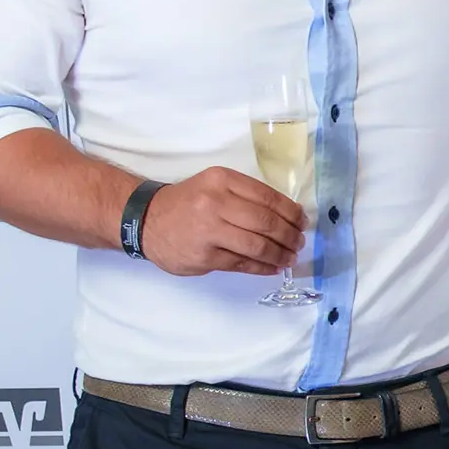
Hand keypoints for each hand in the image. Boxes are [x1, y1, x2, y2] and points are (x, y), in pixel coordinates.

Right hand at [137, 168, 304, 276]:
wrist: (145, 220)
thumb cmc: (187, 203)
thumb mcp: (214, 186)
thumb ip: (246, 196)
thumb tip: (288, 215)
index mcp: (222, 181)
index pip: (268, 197)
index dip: (291, 213)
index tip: (303, 222)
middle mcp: (216, 203)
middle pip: (266, 222)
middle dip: (290, 235)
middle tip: (299, 242)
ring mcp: (209, 231)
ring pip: (258, 245)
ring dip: (280, 254)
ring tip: (290, 257)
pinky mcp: (205, 256)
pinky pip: (243, 263)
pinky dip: (263, 267)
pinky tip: (273, 267)